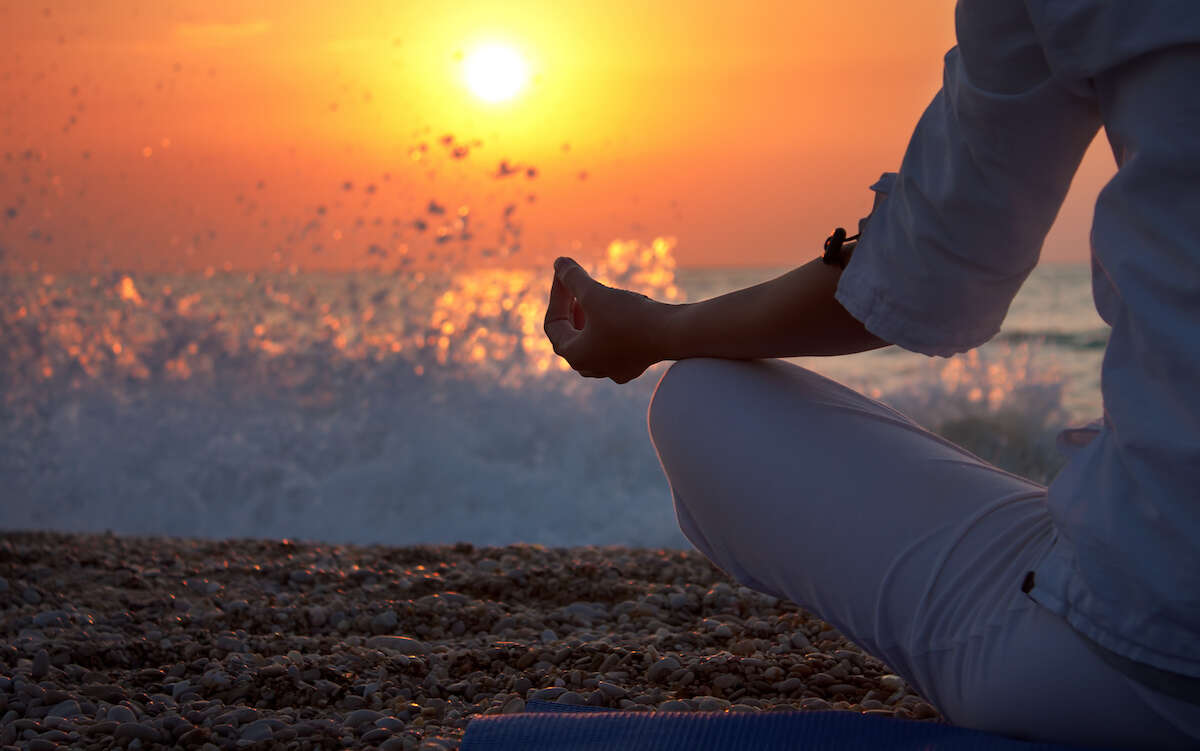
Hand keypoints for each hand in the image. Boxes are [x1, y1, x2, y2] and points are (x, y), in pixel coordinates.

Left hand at [543, 257, 669, 383]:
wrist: (674, 334)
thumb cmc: (630, 316)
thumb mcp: (595, 293)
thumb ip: (573, 278)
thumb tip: (558, 261)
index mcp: (576, 355)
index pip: (554, 323)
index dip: (557, 295)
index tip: (564, 273)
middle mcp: (592, 368)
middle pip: (570, 336)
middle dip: (570, 309)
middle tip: (576, 287)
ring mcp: (614, 370)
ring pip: (591, 344)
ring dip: (588, 320)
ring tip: (595, 299)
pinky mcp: (633, 365)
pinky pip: (612, 347)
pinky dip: (608, 328)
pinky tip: (619, 314)